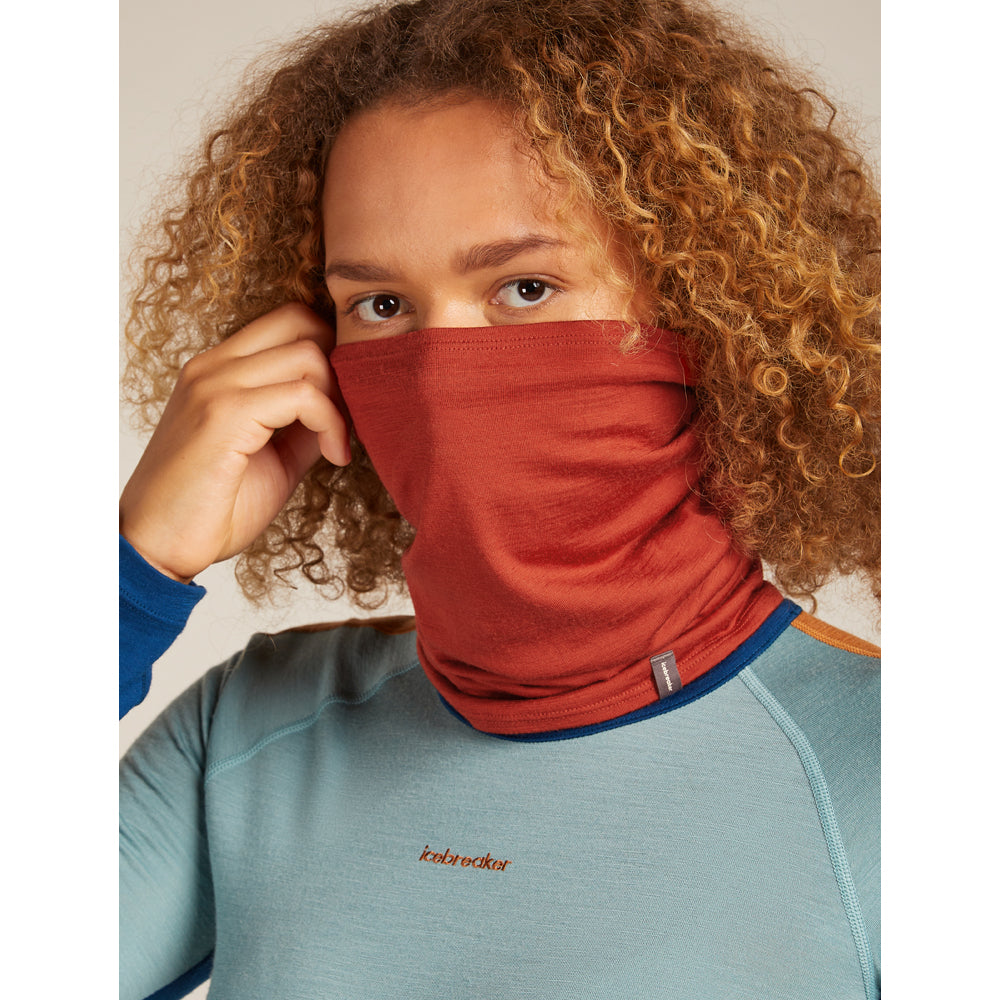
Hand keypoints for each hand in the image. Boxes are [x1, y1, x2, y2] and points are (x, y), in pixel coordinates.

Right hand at [120, 303, 349, 582]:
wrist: (157, 547)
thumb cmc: (211, 507)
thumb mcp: (274, 455)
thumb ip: (304, 424)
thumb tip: (345, 406)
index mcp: (220, 369)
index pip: (288, 320)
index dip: (330, 352)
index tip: (344, 404)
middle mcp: (214, 366)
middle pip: (302, 321)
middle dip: (341, 366)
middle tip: (348, 416)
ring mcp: (215, 385)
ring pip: (307, 354)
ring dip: (339, 400)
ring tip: (337, 444)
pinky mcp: (223, 414)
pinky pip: (303, 396)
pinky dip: (331, 424)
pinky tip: (334, 456)